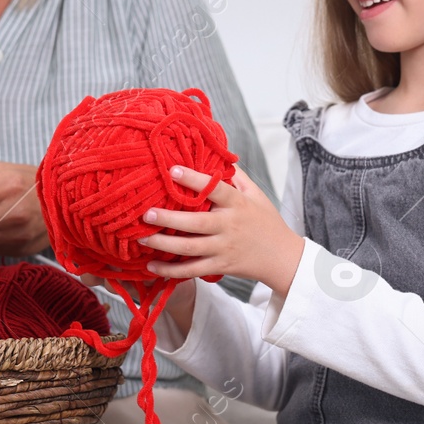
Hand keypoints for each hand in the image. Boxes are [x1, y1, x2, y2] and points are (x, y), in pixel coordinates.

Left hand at [140, 165, 304, 294]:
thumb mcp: (256, 194)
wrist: (282, 257)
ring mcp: (224, 248)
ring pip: (190, 249)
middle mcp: (229, 226)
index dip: (195, 180)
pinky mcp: (220, 266)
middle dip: (170, 219)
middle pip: (196, 223)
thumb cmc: (266, 221)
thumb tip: (215, 153)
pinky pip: (192, 270)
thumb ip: (235, 176)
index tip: (173, 170)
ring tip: (142, 237)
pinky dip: (171, 270)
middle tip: (146, 213)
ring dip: (164, 244)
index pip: (216, 189)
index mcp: (238, 204)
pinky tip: (151, 266)